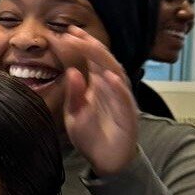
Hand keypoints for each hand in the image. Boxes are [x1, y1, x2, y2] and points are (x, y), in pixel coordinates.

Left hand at [57, 26, 138, 176]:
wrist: (107, 161)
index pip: (91, 61)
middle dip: (90, 46)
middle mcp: (111, 89)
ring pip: (115, 75)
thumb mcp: (75, 114)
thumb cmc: (91, 136)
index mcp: (98, 86)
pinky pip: (124, 100)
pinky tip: (109, 78)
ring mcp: (121, 101)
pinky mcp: (128, 116)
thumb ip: (73, 95)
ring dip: (103, 60)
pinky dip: (118, 89)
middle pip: (103, 61)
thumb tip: (71, 72)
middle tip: (73, 33)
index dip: (81, 46)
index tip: (66, 33)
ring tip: (89, 46)